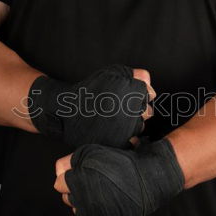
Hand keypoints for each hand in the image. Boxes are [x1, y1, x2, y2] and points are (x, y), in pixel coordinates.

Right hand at [29, 64, 155, 147]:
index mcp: (131, 91)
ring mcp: (126, 128)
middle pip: (147, 112)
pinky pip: (132, 141)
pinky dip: (126, 137)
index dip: (138, 94)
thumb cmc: (89, 90)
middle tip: (118, 107)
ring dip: (132, 123)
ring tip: (113, 118)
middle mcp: (131, 110)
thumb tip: (148, 81)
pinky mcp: (119, 142)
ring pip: (140, 127)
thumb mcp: (111, 73)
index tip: (125, 96)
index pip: (148, 94)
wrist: (67, 110)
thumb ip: (133, 74)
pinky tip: (113, 129)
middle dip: (137, 109)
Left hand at [53, 139, 184, 215]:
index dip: (71, 175)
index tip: (83, 171)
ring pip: (78, 209)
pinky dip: (95, 211)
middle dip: (76, 188)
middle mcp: (85, 203)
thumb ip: (69, 161)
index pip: (60, 184)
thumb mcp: (92, 152)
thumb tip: (57, 172)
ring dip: (84, 200)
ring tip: (102, 189)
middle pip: (67, 198)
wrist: (149, 178)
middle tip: (94, 179)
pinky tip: (107, 200)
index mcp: (79, 183)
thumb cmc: (120, 161)